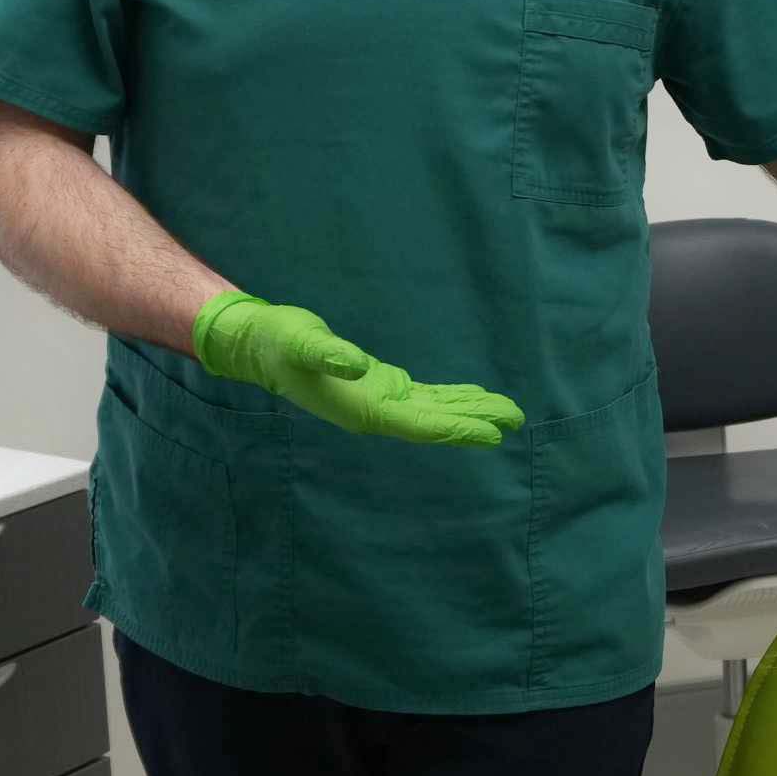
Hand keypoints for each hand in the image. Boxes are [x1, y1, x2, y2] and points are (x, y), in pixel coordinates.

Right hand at [191, 292, 526, 446]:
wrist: (260, 346)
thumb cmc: (279, 342)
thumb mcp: (300, 343)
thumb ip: (328, 354)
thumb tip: (358, 365)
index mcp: (363, 409)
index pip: (420, 424)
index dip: (456, 428)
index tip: (491, 432)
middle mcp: (376, 411)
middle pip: (436, 421)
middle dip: (475, 421)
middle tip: (517, 420)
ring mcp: (380, 401)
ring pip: (435, 410)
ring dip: (470, 411)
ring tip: (507, 412)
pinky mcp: (381, 387)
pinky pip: (425, 398)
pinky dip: (451, 398)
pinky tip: (472, 397)